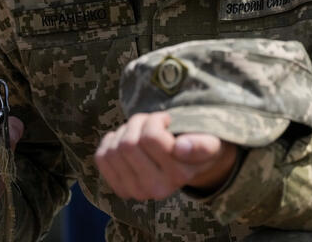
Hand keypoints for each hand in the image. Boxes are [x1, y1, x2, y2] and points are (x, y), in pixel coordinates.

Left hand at [94, 112, 236, 200]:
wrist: (189, 166)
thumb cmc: (197, 145)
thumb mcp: (209, 142)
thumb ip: (202, 144)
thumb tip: (180, 147)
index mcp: (178, 175)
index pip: (150, 138)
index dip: (155, 121)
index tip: (167, 120)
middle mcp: (156, 189)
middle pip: (128, 143)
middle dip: (139, 122)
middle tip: (152, 121)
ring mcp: (136, 191)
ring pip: (114, 148)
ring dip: (125, 131)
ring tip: (141, 130)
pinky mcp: (120, 188)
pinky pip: (102, 157)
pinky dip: (110, 141)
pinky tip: (126, 139)